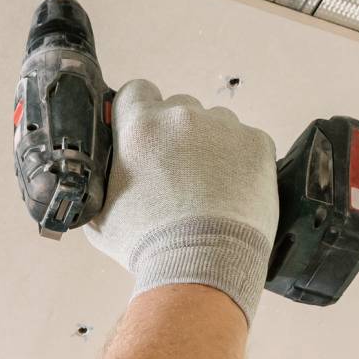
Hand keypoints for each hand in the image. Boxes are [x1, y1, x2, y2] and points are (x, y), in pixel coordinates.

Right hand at [88, 81, 279, 324]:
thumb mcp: (101, 214)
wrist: (203, 267)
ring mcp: (224, 128)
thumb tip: (101, 172)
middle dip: (177, 135)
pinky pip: (247, 142)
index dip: (140, 112)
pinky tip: (233, 191)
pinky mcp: (257, 144)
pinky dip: (241, 161)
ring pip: (216, 124)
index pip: (137, 91)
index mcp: (140, 126)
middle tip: (179, 174)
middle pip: (178, 108)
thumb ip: (102, 180)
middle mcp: (182, 116)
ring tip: (209, 188)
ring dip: (211, 146)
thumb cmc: (149, 246)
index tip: (145, 134)